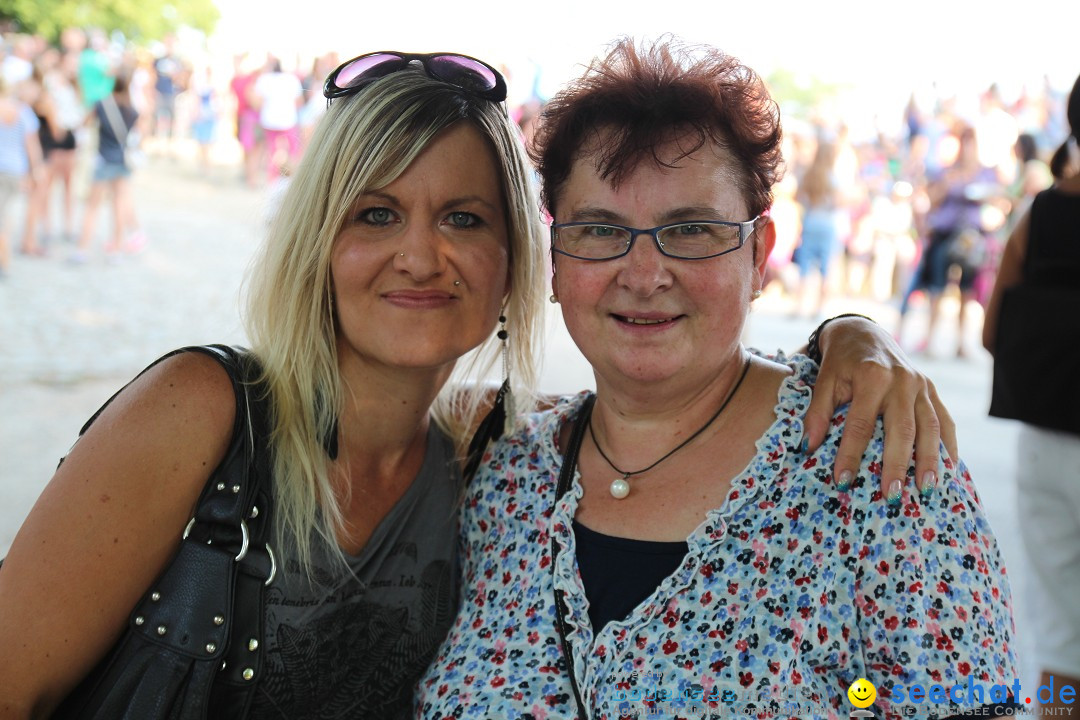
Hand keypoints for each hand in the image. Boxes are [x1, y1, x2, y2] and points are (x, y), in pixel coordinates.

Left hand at [805, 316, 957, 500]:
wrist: (863, 332)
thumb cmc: (840, 361)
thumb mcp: (823, 380)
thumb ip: (818, 412)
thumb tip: (808, 447)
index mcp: (872, 377)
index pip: (861, 424)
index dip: (851, 454)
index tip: (843, 481)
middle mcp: (902, 381)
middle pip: (903, 429)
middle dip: (898, 465)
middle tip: (892, 496)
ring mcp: (921, 385)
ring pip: (931, 426)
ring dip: (931, 460)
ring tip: (927, 490)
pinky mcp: (931, 389)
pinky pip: (945, 420)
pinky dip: (949, 445)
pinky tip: (950, 469)